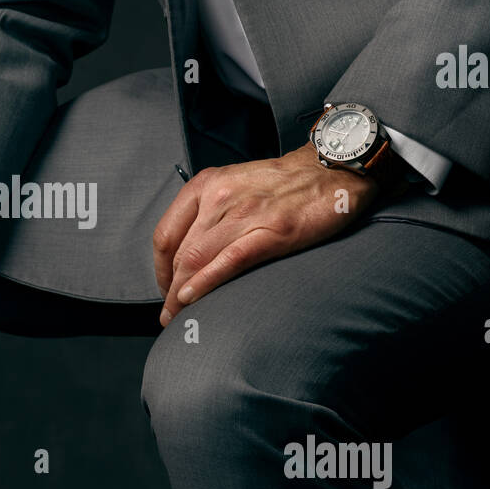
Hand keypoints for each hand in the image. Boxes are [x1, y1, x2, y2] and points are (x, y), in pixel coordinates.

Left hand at [152, 143, 379, 325]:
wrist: (329, 170)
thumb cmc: (282, 183)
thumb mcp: (233, 185)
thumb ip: (210, 212)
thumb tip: (189, 252)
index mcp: (205, 185)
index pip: (166, 234)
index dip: (159, 268)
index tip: (165, 288)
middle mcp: (218, 198)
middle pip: (179, 254)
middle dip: (169, 290)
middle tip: (169, 314)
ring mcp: (244, 214)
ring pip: (197, 260)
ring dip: (181, 296)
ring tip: (178, 318)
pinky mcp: (271, 232)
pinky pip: (228, 262)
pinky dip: (205, 284)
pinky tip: (192, 299)